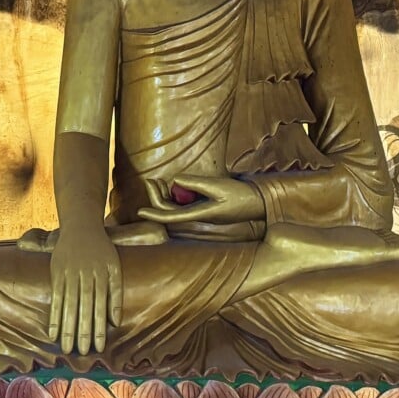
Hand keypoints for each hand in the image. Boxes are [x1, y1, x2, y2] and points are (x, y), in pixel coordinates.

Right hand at [48, 226, 121, 355]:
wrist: (81, 226)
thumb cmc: (101, 250)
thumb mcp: (114, 267)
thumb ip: (115, 293)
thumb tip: (116, 321)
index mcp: (103, 276)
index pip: (101, 306)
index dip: (99, 327)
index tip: (99, 347)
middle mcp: (86, 276)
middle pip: (84, 308)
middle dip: (83, 331)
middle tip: (82, 352)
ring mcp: (70, 275)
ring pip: (69, 305)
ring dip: (67, 328)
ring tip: (67, 348)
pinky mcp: (57, 273)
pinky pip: (55, 298)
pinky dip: (54, 316)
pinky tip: (53, 332)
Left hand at [139, 174, 264, 225]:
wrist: (258, 203)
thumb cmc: (241, 196)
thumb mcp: (218, 186)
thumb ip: (196, 184)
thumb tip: (175, 180)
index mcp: (200, 215)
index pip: (171, 217)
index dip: (154, 214)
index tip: (139, 211)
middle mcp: (198, 217)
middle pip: (170, 211)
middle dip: (156, 197)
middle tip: (150, 180)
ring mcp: (201, 214)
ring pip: (176, 208)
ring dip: (165, 195)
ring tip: (158, 181)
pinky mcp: (205, 209)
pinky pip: (184, 205)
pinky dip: (176, 195)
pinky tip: (174, 185)